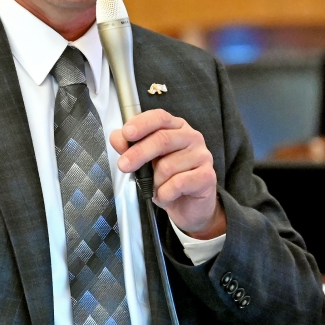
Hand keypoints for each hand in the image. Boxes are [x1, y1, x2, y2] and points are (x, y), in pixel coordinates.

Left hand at [110, 109, 225, 238]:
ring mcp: (202, 155)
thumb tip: (117, 137)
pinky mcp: (208, 176)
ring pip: (168, 166)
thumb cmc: (166, 179)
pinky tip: (165, 195)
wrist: (188, 207)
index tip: (126, 133)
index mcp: (176, 127)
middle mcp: (191, 137)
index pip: (159, 117)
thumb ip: (130, 147)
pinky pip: (178, 183)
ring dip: (154, 182)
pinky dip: (165, 193)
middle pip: (162, 139)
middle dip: (139, 153)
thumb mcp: (145, 162)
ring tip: (155, 188)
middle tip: (123, 165)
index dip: (142, 124)